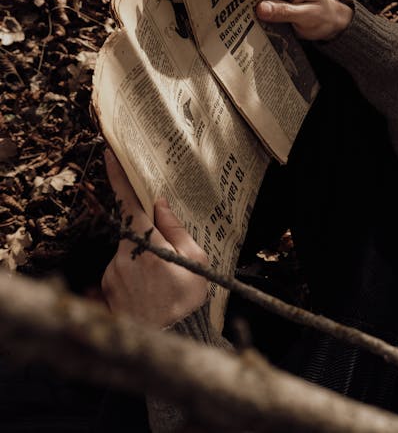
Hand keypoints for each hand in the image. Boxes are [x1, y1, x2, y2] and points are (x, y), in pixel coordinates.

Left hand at [101, 149, 208, 327]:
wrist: (169, 342)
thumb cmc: (185, 301)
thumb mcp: (195, 261)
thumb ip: (175, 229)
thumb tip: (160, 203)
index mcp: (147, 243)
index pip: (130, 201)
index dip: (119, 176)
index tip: (110, 152)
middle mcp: (123, 256)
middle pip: (134, 231)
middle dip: (150, 239)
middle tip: (169, 264)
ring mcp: (110, 273)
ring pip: (128, 253)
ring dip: (143, 261)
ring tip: (162, 288)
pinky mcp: (105, 288)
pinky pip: (120, 271)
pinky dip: (134, 277)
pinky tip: (149, 295)